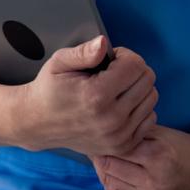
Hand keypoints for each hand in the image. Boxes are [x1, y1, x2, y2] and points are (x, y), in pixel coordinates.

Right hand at [14, 36, 158, 157]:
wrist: (38, 123)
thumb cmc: (49, 89)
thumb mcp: (59, 63)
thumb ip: (83, 52)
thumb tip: (103, 44)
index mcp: (96, 95)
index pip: (136, 65)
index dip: (125, 56)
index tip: (111, 59)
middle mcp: (111, 118)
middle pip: (148, 80)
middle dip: (133, 70)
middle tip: (113, 73)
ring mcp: (118, 135)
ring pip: (151, 98)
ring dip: (137, 88)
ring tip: (115, 88)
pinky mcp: (122, 146)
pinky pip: (150, 118)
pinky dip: (139, 107)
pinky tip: (120, 104)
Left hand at [90, 125, 189, 189]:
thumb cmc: (177, 147)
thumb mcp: (158, 132)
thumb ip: (132, 130)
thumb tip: (104, 131)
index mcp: (156, 157)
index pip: (117, 150)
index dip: (103, 142)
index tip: (98, 136)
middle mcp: (153, 181)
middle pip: (109, 169)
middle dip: (100, 157)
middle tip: (97, 148)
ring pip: (110, 185)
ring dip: (103, 172)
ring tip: (105, 161)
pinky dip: (111, 185)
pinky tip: (114, 175)